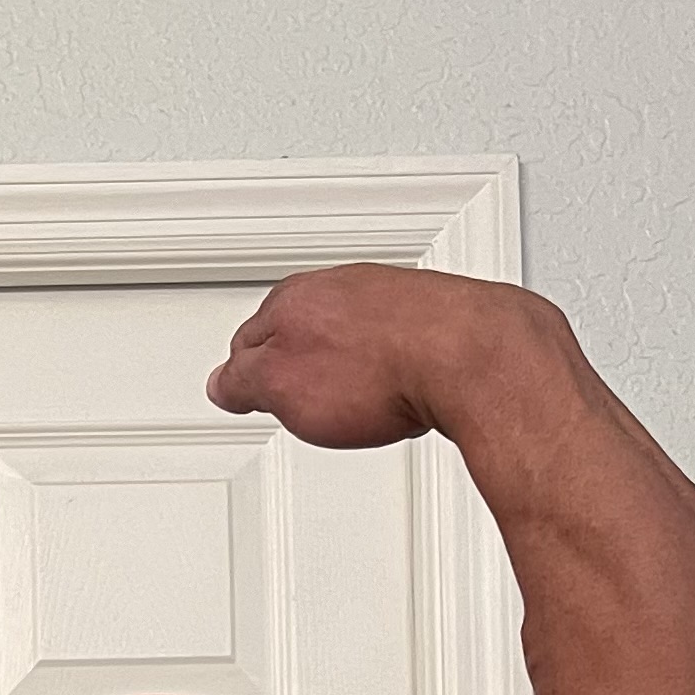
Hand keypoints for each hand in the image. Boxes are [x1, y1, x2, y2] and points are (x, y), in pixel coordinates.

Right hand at [207, 264, 570, 448]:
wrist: (469, 356)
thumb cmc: (382, 368)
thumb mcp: (282, 389)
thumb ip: (245, 383)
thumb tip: (225, 383)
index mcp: (292, 300)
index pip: (247, 340)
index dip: (246, 376)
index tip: (245, 396)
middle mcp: (340, 287)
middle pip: (300, 331)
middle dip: (297, 366)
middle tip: (302, 406)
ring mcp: (388, 296)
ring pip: (351, 334)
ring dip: (348, 366)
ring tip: (357, 405)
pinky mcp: (432, 312)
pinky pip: (397, 341)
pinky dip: (392, 364)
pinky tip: (401, 391)